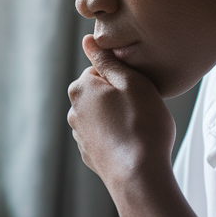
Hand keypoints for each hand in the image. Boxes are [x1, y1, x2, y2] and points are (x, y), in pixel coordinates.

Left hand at [67, 34, 175, 193]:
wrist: (139, 175)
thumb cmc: (141, 124)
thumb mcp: (132, 82)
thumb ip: (108, 60)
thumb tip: (88, 41)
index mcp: (80, 88)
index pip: (101, 70)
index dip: (125, 77)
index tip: (140, 89)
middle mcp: (73, 111)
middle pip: (100, 93)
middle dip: (119, 96)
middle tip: (142, 108)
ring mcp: (79, 135)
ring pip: (102, 115)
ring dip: (118, 117)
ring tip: (140, 127)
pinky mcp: (89, 154)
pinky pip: (104, 136)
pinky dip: (116, 137)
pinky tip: (133, 144)